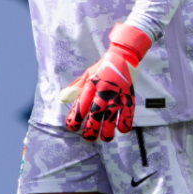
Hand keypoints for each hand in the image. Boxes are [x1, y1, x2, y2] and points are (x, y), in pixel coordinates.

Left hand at [58, 23, 151, 141]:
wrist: (124, 54)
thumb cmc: (103, 66)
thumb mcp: (87, 74)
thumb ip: (76, 88)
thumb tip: (62, 98)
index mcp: (91, 84)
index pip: (81, 104)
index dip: (75, 118)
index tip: (72, 127)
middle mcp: (103, 90)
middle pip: (95, 113)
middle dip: (91, 129)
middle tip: (88, 138)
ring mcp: (117, 93)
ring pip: (112, 116)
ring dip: (108, 130)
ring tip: (105, 138)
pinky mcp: (130, 94)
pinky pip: (129, 112)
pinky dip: (126, 123)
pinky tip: (122, 130)